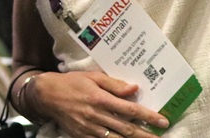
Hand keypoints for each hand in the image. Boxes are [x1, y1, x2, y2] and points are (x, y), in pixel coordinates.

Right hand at [28, 71, 168, 137]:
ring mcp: (89, 129)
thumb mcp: (93, 77)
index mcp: (100, 98)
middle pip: (127, 129)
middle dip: (146, 135)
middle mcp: (96, 115)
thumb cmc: (72, 82)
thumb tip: (134, 89)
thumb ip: (114, 84)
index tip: (163, 121)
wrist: (47, 95)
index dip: (148, 116)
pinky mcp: (82, 136)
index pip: (130, 109)